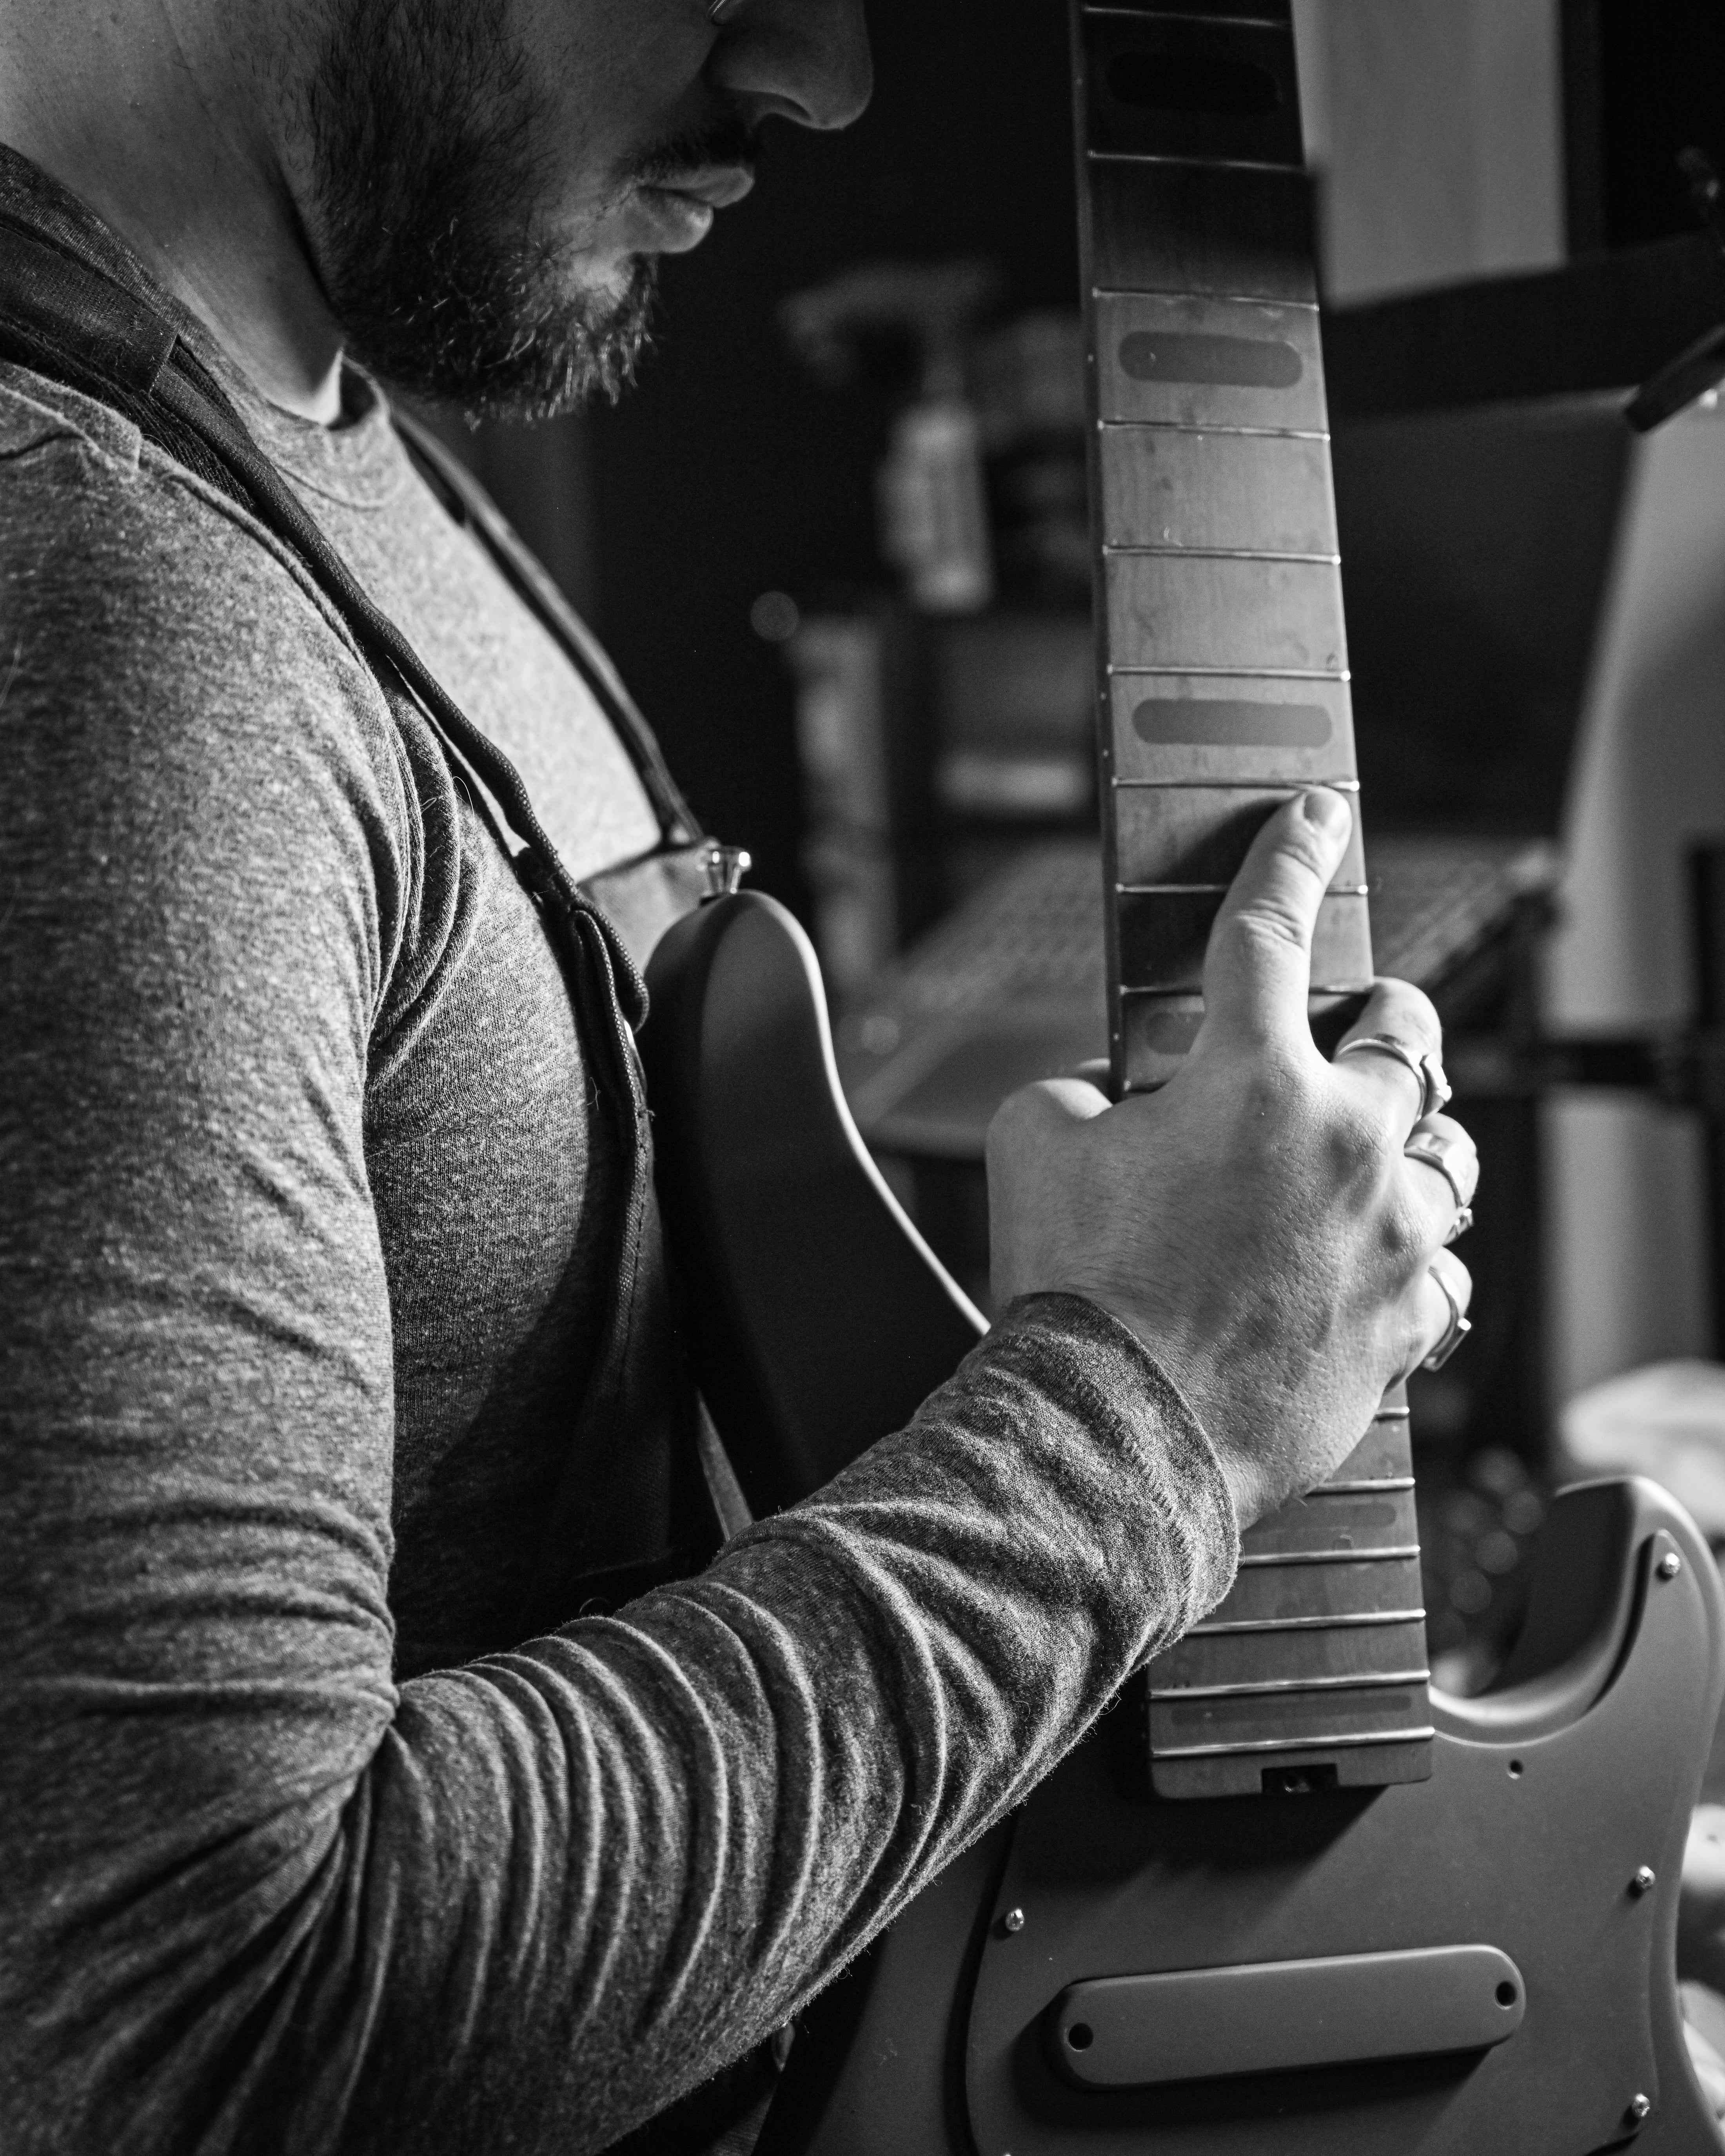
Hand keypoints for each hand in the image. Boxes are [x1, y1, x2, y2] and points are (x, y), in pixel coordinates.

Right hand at [985, 789, 1475, 1529]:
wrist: (1112, 1437)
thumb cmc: (1073, 1294)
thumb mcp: (1034, 1144)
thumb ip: (1082, 1090)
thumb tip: (1115, 1098)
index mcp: (1250, 1081)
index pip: (1268, 928)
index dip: (1290, 854)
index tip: (1316, 818)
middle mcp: (1343, 1144)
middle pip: (1411, 1035)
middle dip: (1385, 1016)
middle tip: (1360, 1026)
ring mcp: (1387, 1236)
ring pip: (1452, 1155)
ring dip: (1416, 1140)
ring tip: (1376, 1154)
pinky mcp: (1404, 1323)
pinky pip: (1446, 1271)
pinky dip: (1415, 1258)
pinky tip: (1379, 1263)